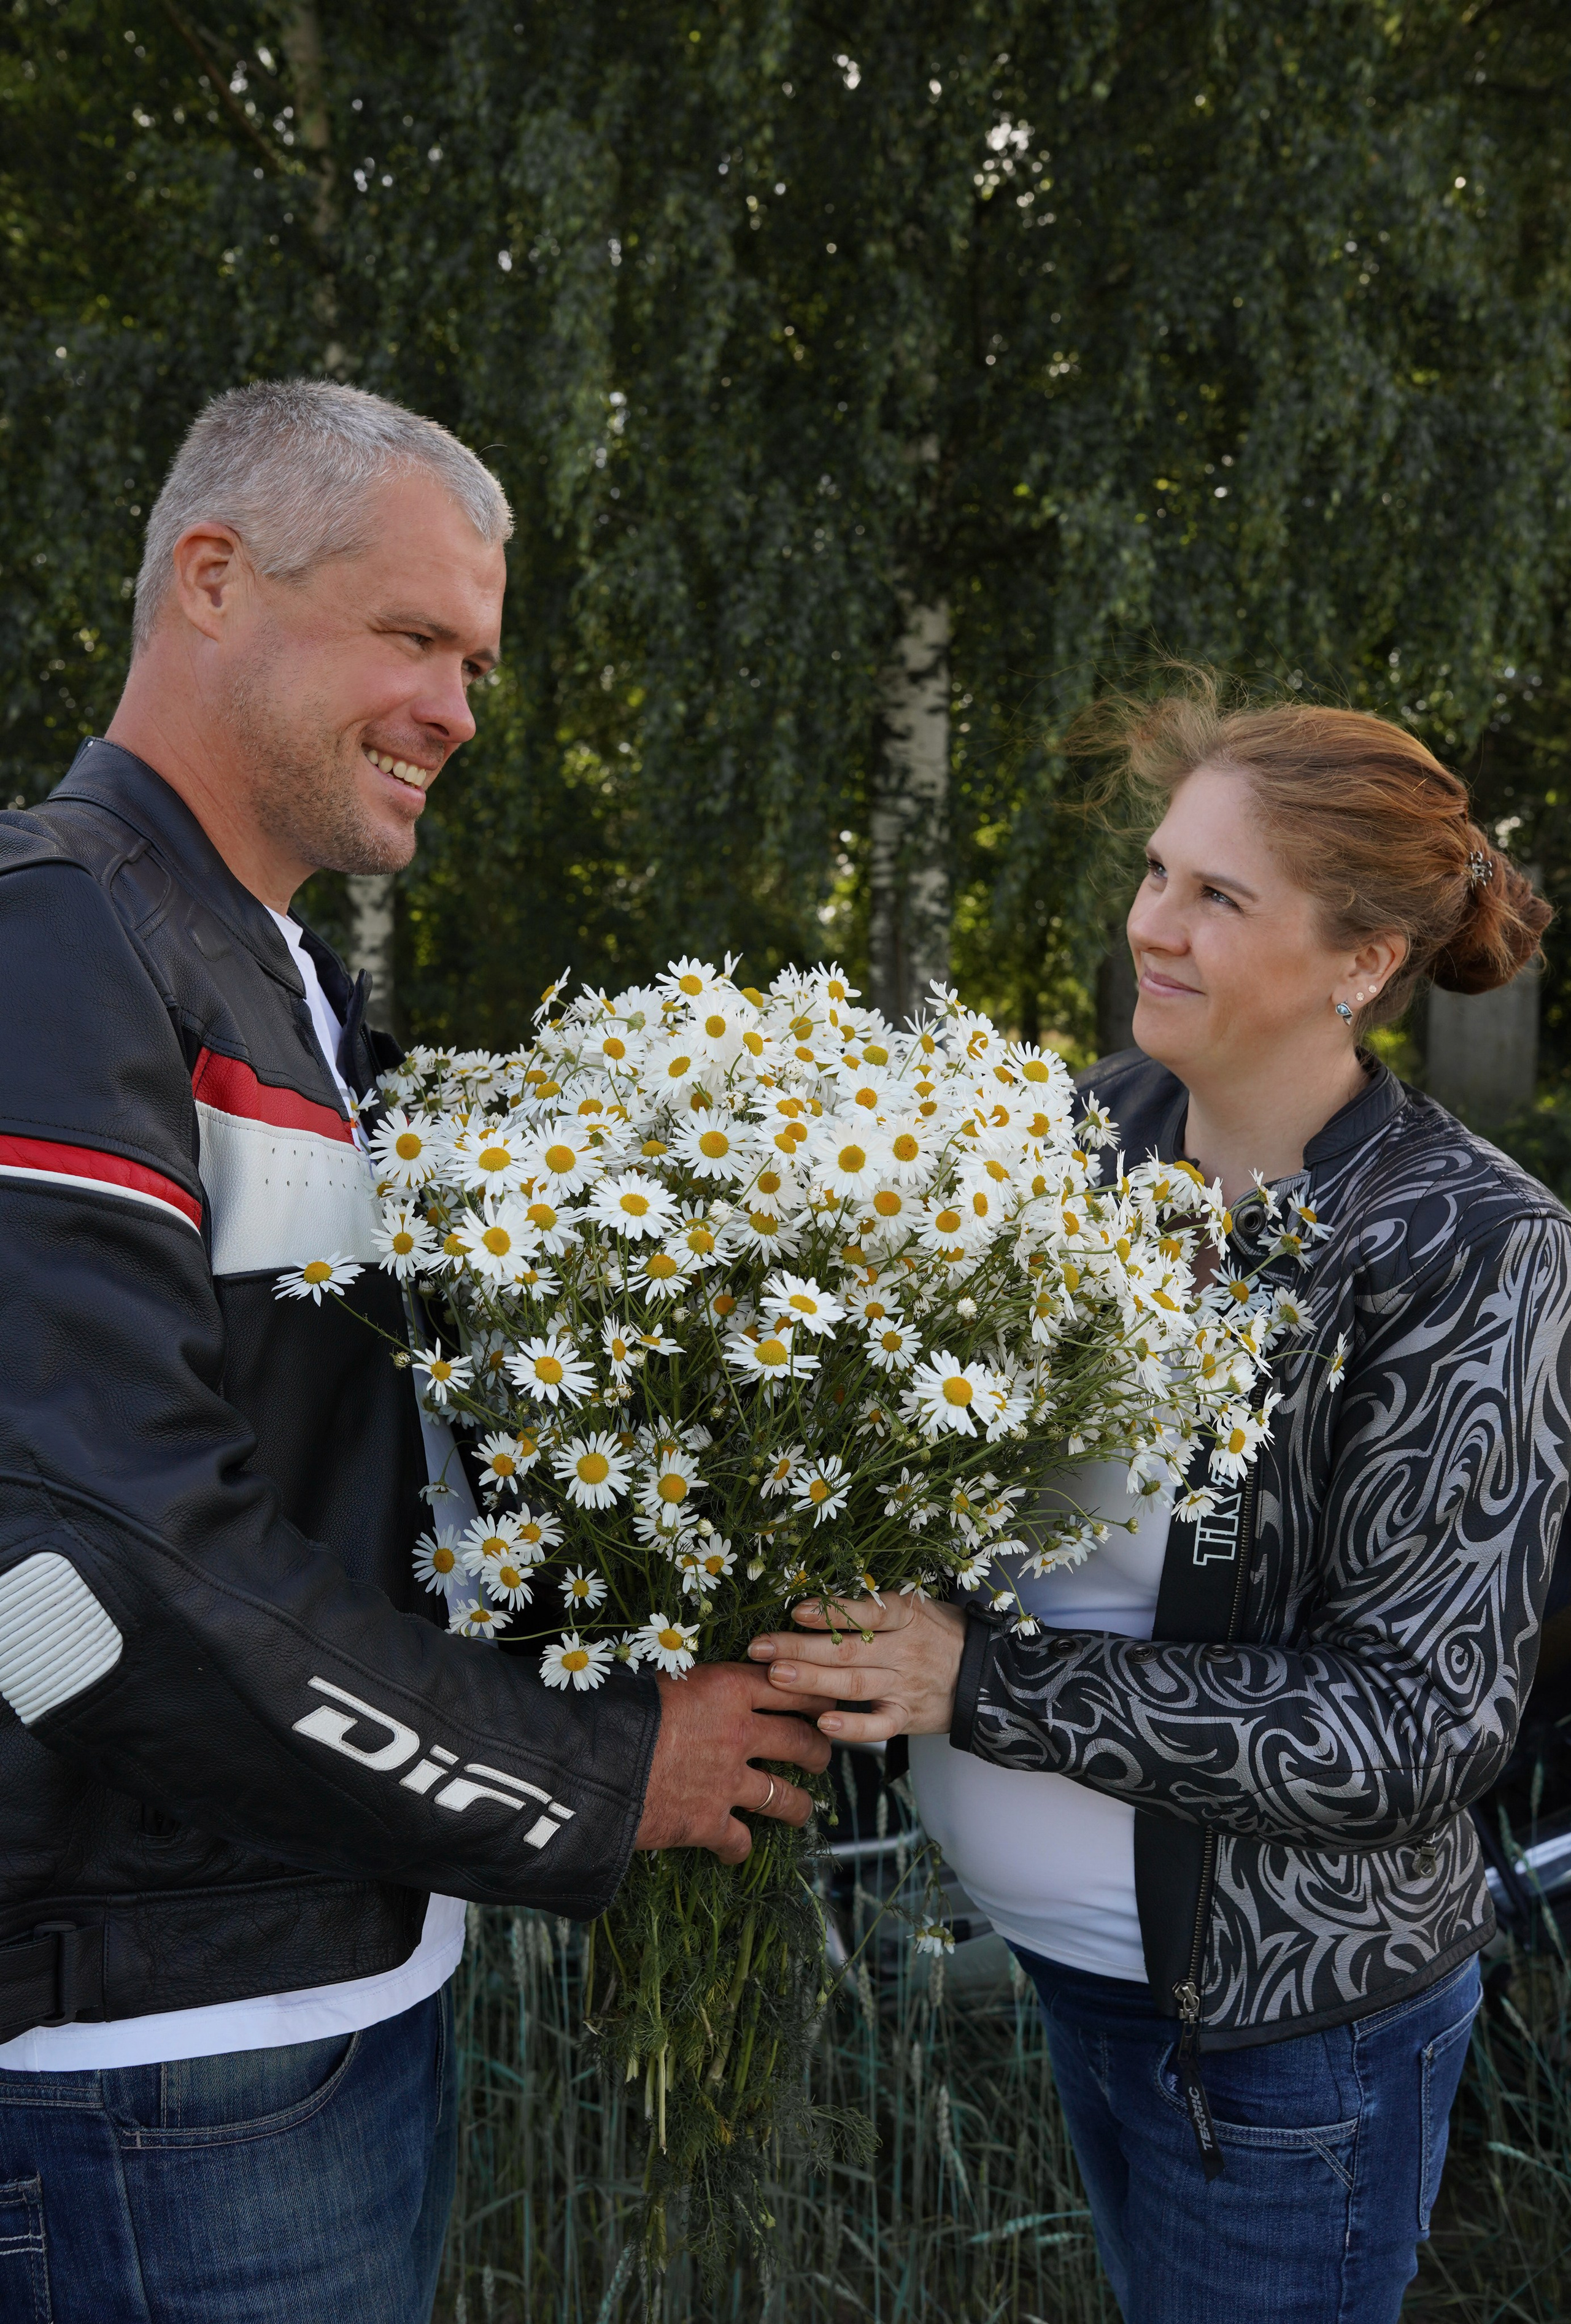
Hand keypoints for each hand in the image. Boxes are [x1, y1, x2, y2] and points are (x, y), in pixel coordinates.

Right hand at [633, 1664, 836, 1864]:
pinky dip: (739, 1848)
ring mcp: (728, 1781)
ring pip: (786, 1797)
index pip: (788, 1686)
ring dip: (799, 1805)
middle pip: (801, 1740)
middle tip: (819, 1755)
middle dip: (818, 1750)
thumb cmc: (613, 1709)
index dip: (810, 1695)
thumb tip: (683, 1680)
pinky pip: (741, 1841)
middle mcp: (738, 1733)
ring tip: (802, 1808)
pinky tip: (736, 1849)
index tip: (821, 1702)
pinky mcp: (709, 1823)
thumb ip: (684, 1684)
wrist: (591, 1763)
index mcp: (727, 1688)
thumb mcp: (654, 1679)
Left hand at [748, 1593, 967, 1743]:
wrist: (987, 1674)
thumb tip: (820, 1600)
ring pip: (854, 1684)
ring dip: (813, 1681)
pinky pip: (879, 1726)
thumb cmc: (942, 1633)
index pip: (869, 1612)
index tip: (796, 1611)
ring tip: (776, 1677)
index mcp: (907, 1616)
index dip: (832, 1611)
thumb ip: (877, 1606)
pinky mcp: (907, 1717)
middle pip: (847, 1649)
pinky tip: (823, 1724)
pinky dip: (852, 1728)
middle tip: (761, 1648)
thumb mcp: (919, 1606)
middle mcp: (904, 1650)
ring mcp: (905, 1685)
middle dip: (799, 1648)